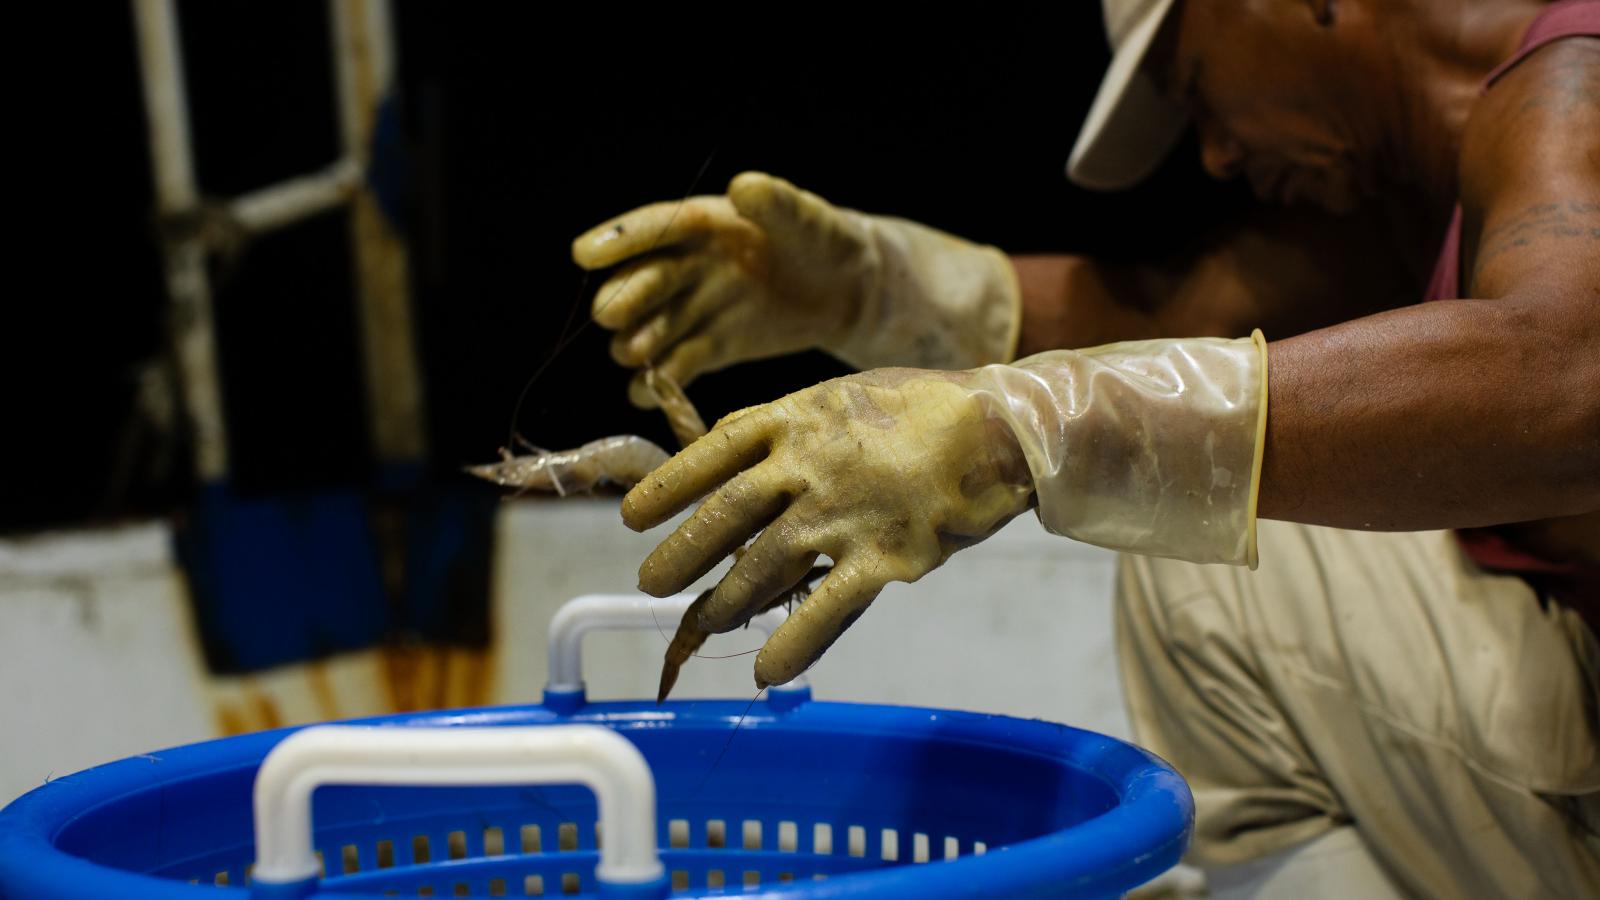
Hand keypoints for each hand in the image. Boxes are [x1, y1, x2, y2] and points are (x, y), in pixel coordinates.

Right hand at [573, 172, 1020, 407]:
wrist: (851, 290)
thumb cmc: (828, 241)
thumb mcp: (811, 220)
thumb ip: (779, 205)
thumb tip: (744, 186)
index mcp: (708, 224)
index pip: (656, 227)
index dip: (619, 240)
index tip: (584, 254)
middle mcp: (691, 266)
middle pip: (647, 281)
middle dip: (626, 298)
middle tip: (612, 318)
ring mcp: (698, 309)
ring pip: (655, 326)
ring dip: (639, 341)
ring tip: (634, 355)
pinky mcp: (711, 347)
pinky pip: (677, 365)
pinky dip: (659, 382)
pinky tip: (645, 394)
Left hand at [621, 368, 1034, 686]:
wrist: (1004, 427)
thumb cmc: (922, 408)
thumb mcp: (844, 397)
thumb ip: (792, 429)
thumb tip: (739, 457)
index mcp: (797, 418)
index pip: (714, 452)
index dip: (669, 487)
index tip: (630, 516)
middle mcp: (809, 465)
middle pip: (727, 514)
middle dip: (683, 553)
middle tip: (650, 584)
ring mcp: (845, 512)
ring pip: (765, 566)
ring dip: (727, 602)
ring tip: (703, 623)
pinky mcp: (886, 555)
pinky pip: (829, 607)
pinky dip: (794, 643)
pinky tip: (767, 672)